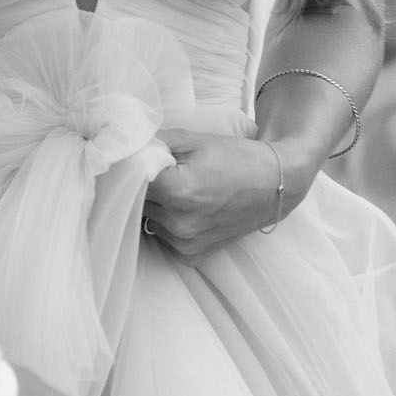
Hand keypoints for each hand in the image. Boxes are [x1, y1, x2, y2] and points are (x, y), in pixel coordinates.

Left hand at [143, 128, 306, 259]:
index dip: (127, 166)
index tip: (130, 158)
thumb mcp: (192, 139)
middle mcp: (179, 223)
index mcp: (178, 191)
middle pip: (136, 200)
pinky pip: (161, 235)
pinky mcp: (190, 256)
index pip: (130, 180)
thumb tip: (122, 148)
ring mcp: (185, 244)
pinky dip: (166, 221)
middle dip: (140, 185)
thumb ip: (153, 143)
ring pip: (146, 218)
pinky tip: (186, 208)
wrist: (273, 185)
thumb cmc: (234, 157)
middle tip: (160, 170)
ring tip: (178, 189)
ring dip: (152, 204)